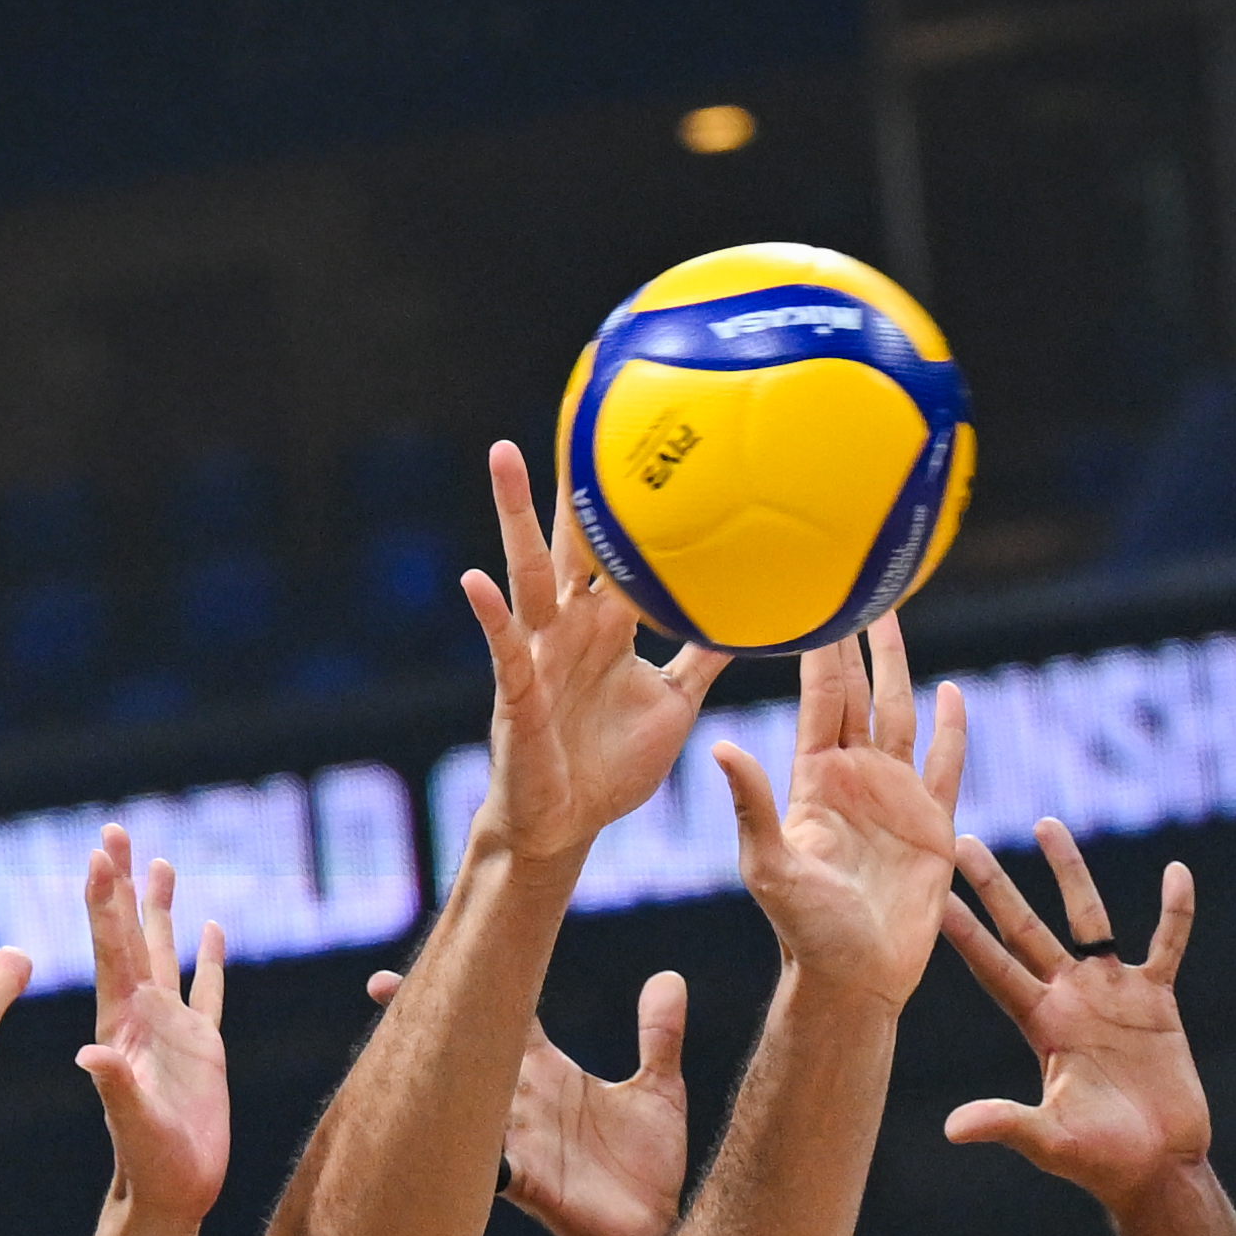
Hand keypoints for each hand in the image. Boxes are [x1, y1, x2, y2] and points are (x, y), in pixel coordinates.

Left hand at [70, 824, 232, 1219]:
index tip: (99, 855)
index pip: (112, 951)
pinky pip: (208, 991)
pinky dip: (209, 959)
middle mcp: (142, 1017)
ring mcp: (173, 1029)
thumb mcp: (132, 1124)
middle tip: (115, 832)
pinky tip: (212, 927)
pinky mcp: (204, 1048)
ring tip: (158, 861)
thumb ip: (116, 1087)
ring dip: (160, 909)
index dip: (106, 902)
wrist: (172, 1194)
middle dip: (123, 885)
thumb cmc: (149, 1165)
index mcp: (121, 1025)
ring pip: (166, 953)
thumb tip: (90, 1055)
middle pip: (132, 936)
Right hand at [383, 961, 690, 1235]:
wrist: (652, 1232)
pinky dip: (473, 1149)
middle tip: (382, 981)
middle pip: (470, 1051)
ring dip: (440, 1077)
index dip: (477, 982)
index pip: (505, 1015)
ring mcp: (520, 1142)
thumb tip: (668, 976)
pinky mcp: (527, 1184)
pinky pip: (489, 1161)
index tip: (443, 952)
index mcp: (549, 1074)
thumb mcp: (660, 1091)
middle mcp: (524, 1102)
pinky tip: (452, 1133)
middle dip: (432, 1022)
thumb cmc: (647, 1168)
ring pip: (467, 1100)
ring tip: (406, 1043)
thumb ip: (659, 1035)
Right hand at [466, 436, 726, 865]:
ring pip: (528, 572)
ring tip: (505, 455)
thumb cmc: (614, 764)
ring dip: (516, 516)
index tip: (638, 430)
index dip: (627, 495)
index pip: (619, 546)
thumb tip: (759, 615)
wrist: (570, 826)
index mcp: (609, 623)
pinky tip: (475, 580)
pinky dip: (489, 615)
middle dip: (569, 479)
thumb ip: (707, 656)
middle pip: (570, 539)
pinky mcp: (516, 692)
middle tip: (574, 409)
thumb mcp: (677, 703)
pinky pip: (503, 648)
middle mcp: (571, 625)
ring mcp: (539, 653)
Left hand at [715, 617, 969, 1003]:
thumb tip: (721, 746)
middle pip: (859, 691)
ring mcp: (894, 797)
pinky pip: (946, 764)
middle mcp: (854, 778)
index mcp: (814, 779)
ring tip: (896, 615)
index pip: (821, 697)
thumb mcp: (770, 866)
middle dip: (857, 639)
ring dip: (899, 667)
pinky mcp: (933, 824)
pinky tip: (954, 693)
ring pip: (899, 713)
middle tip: (856, 580)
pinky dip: (953, 729)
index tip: (813, 595)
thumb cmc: (803, 932)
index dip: (821, 647)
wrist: (854, 979)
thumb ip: (752, 805)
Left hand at [935, 820, 1204, 1199]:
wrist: (1157, 1170)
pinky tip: (1177, 871)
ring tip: (1046, 824)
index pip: (994, 967)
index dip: (966, 932)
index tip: (934, 893)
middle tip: (965, 841)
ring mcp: (1111, 996)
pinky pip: (1168, 944)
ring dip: (1070, 873)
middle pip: (1026, 928)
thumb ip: (1006, 1123)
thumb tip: (953, 1130)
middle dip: (996, 886)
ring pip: (1089, 918)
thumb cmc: (1102, 1162)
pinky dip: (1175, 912)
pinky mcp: (1156, 1002)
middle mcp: (1069, 1000)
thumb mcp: (1050, 1140)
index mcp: (1040, 1024)